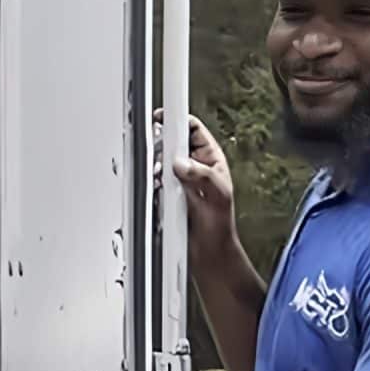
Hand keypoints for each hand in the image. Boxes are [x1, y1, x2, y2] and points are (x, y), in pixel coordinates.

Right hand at [154, 109, 239, 262]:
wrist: (208, 253)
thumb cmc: (220, 226)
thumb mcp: (218, 195)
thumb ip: (201, 174)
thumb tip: (180, 161)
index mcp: (210, 160)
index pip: (192, 128)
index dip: (177, 119)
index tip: (162, 117)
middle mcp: (192, 167)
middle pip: (169, 142)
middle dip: (161, 146)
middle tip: (158, 154)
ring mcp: (177, 180)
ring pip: (157, 161)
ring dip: (154, 168)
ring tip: (160, 178)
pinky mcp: (164, 194)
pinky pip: (149, 182)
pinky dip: (149, 184)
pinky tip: (157, 192)